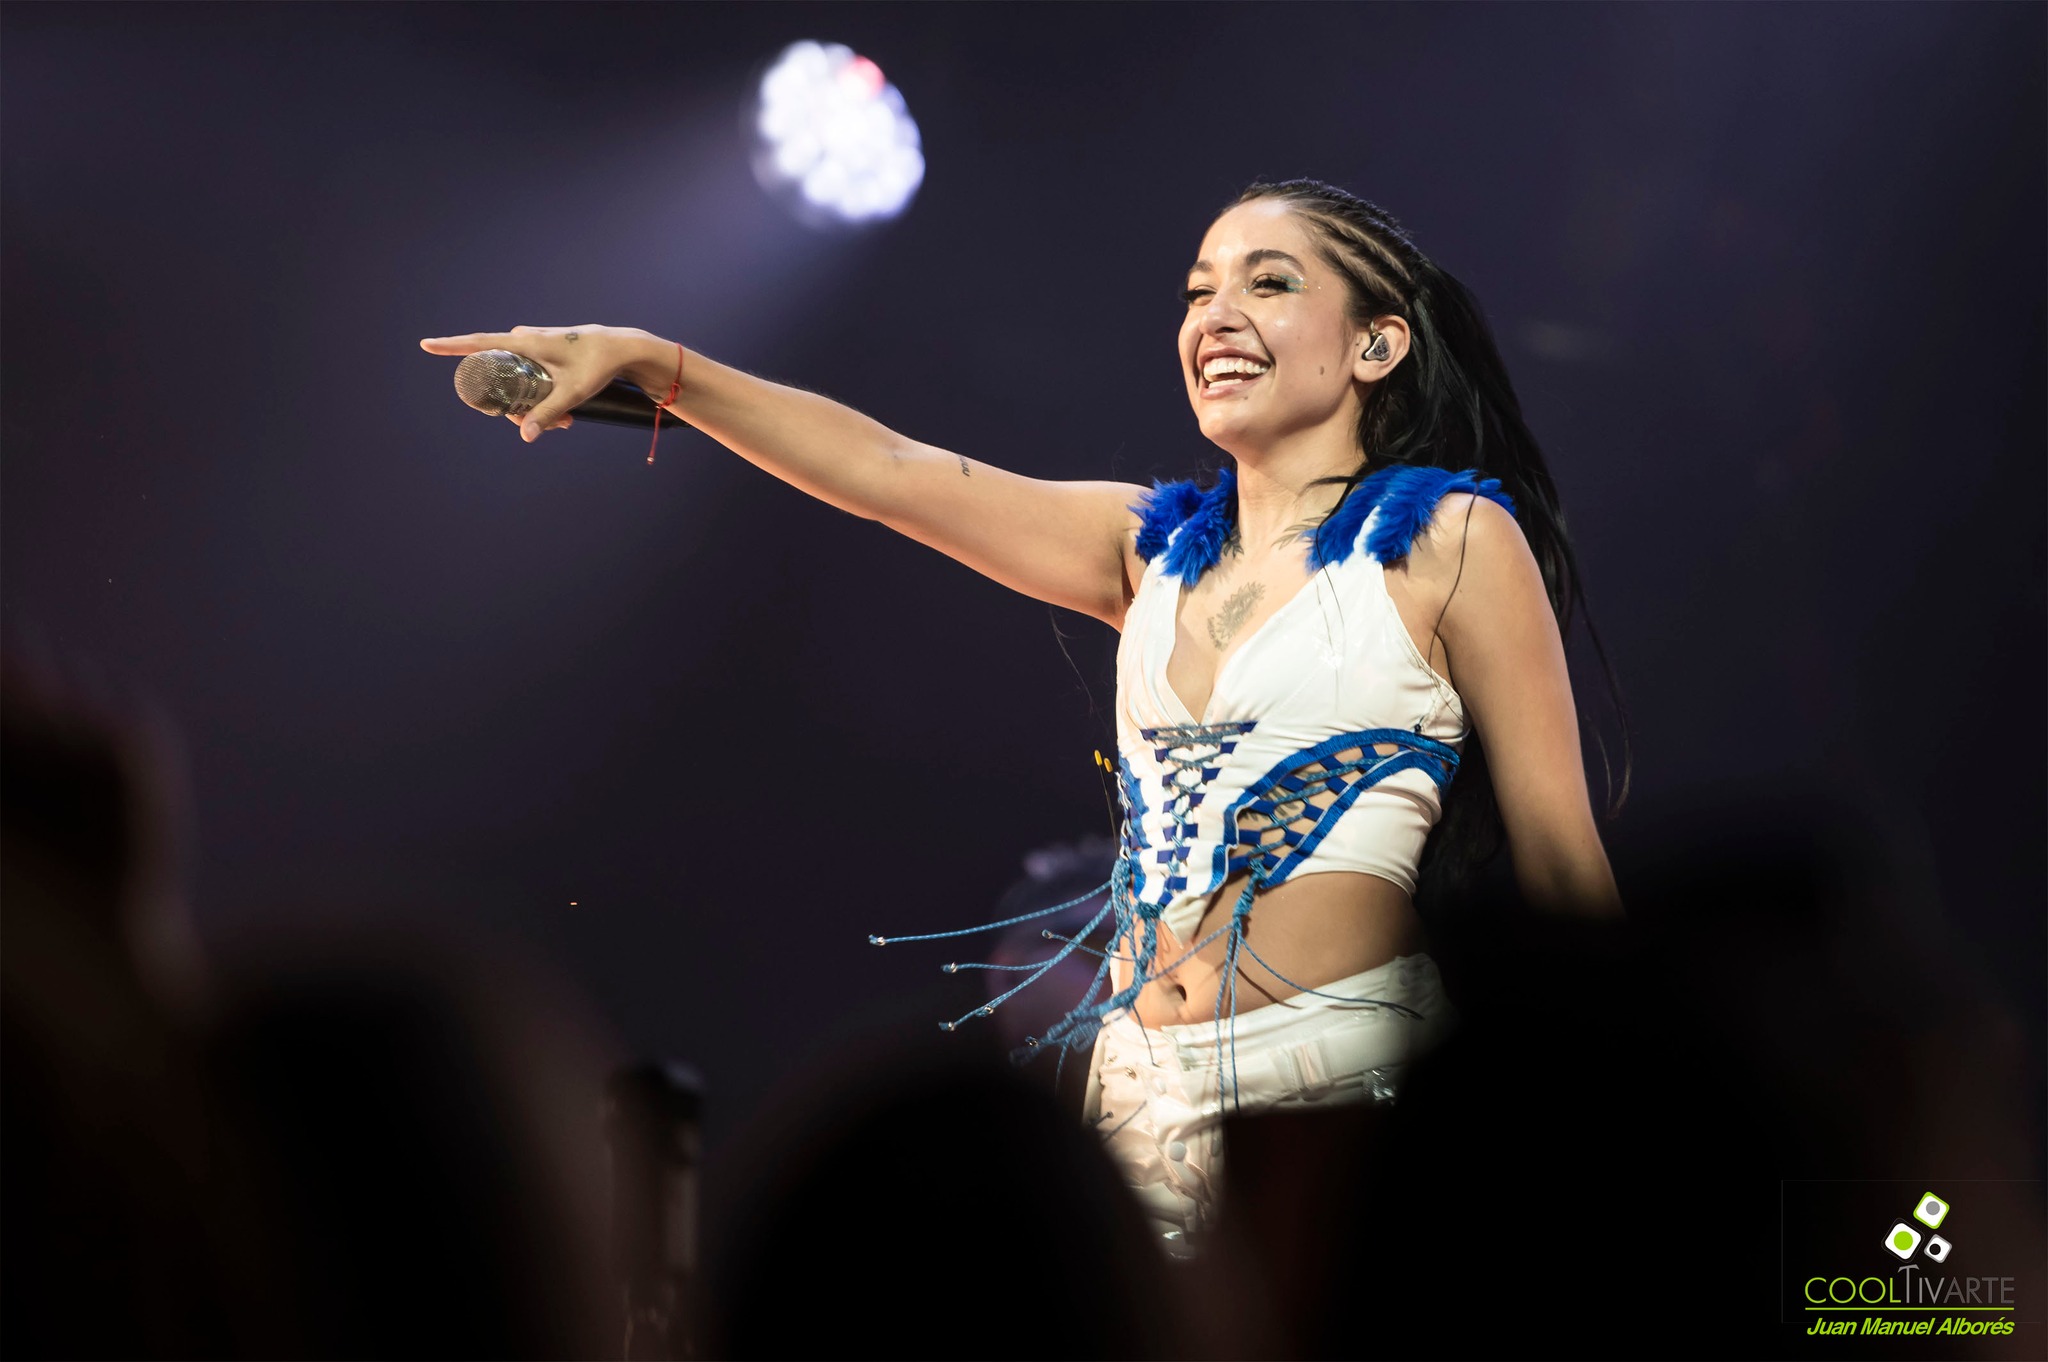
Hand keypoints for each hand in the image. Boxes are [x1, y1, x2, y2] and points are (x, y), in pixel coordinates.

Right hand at [418, 324, 670, 441]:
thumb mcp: (572, 393)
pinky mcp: (542, 350)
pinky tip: (565, 413)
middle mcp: (524, 339)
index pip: (479, 343)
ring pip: (516, 379)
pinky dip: (540, 395)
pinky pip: (528, 375)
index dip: (451, 346)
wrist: (622, 348)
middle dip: (517, 406)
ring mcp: (532, 343)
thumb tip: (524, 436)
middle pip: (499, 375)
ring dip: (533, 404)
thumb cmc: (598, 364)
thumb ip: (547, 414)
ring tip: (566, 421)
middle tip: (553, 425)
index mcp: (524, 341)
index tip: (426, 345)